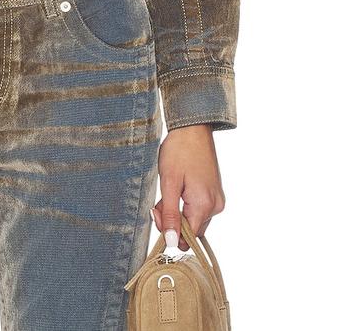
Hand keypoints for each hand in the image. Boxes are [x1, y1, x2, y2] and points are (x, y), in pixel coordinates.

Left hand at [150, 124, 225, 250]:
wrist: (193, 129)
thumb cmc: (179, 152)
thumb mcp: (169, 183)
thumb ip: (170, 215)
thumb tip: (171, 243)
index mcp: (205, 205)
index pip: (188, 238)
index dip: (170, 231)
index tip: (156, 213)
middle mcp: (215, 206)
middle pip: (191, 229)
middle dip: (172, 220)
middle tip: (158, 202)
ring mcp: (217, 199)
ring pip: (194, 219)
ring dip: (178, 211)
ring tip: (168, 191)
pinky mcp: (214, 193)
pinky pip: (199, 208)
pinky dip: (185, 204)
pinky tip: (177, 189)